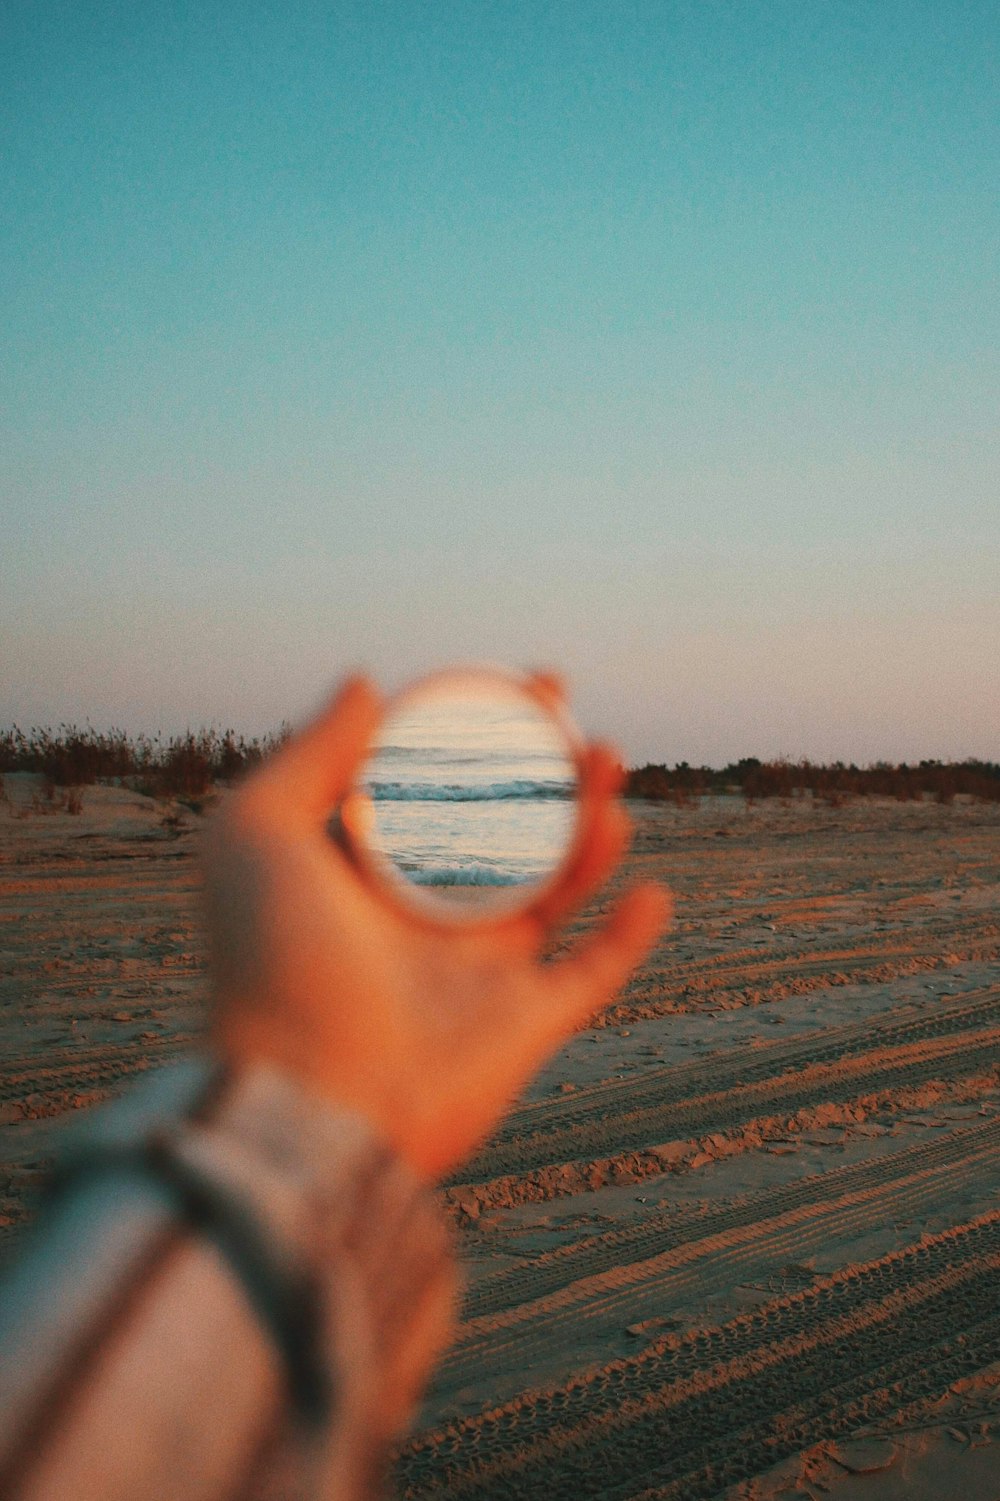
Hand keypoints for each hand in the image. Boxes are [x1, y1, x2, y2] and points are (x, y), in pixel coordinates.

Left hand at [203, 677, 669, 1180]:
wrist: (309, 1095)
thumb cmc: (271, 961)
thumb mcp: (259, 832)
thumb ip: (311, 753)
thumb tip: (367, 683)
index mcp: (369, 875)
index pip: (438, 789)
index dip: (480, 735)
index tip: (519, 687)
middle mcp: (427, 920)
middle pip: (506, 830)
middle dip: (547, 772)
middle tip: (578, 722)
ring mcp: (479, 973)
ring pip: (555, 887)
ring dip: (590, 830)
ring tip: (610, 770)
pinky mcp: (525, 1025)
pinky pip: (593, 973)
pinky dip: (629, 936)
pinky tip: (650, 888)